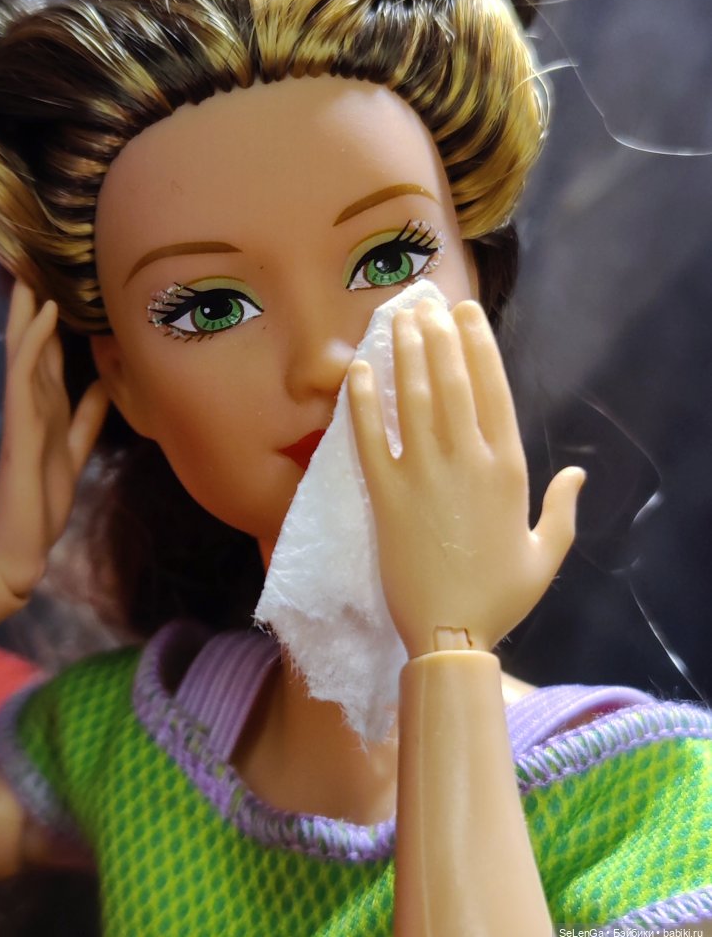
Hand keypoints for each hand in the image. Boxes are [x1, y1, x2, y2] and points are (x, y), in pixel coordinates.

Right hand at [0, 280, 108, 597]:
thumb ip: (88, 417)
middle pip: (32, 343)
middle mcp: (32, 401)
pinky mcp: (20, 423)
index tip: (61, 283)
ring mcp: (23, 409)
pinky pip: (25, 374)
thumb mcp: (76, 448)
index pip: (48, 352)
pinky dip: (34, 341)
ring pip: (24, 349)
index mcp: (46, 405)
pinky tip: (46, 314)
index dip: (53, 319)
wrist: (26, 537)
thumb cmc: (45, 494)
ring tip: (32, 275)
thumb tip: (105, 383)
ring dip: (27, 311)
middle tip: (37, 263)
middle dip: (33, 305)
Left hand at [347, 299, 583, 657]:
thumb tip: (579, 473)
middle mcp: (466, 460)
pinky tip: (357, 369)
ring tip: (397, 318)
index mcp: (507, 469)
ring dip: (405, 353)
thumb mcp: (547, 554)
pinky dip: (361, 401)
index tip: (466, 312)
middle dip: (438, 335)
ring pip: (412, 398)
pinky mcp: (383, 495)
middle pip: (450, 381)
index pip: (492, 390)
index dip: (478, 346)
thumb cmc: (500, 596)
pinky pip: (368, 438)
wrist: (450, 634)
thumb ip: (563, 510)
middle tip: (424, 301)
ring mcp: (422, 475)